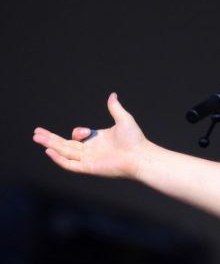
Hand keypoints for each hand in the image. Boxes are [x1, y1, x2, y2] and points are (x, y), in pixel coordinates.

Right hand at [33, 92, 147, 178]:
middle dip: (50, 139)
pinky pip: (70, 165)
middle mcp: (91, 151)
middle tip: (36, 133)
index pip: (77, 137)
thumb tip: (112, 95)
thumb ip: (114, 108)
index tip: (85, 132)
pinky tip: (49, 151)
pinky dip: (59, 159)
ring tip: (36, 138)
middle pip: (65, 145)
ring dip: (50, 146)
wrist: (141, 155)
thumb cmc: (135, 140)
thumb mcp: (123, 119)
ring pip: (64, 153)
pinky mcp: (89, 168)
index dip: (77, 132)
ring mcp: (89, 160)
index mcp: (97, 140)